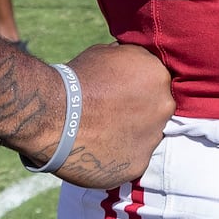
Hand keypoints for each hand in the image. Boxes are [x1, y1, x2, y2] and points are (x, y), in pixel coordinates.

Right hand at [47, 42, 173, 188]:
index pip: (157, 84)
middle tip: (112, 115)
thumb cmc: (79, 79)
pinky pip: (132, 160)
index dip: (139, 90)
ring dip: (130, 136)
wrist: (54, 113)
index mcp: (159, 76)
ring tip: (103, 134)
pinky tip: (100, 151)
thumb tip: (133, 64)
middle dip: (139, 113)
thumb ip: (131, 62)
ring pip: (146, 137)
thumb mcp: (111, 54)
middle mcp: (164, 107)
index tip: (121, 95)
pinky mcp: (138, 165)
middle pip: (156, 111)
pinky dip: (119, 158)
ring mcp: (153, 138)